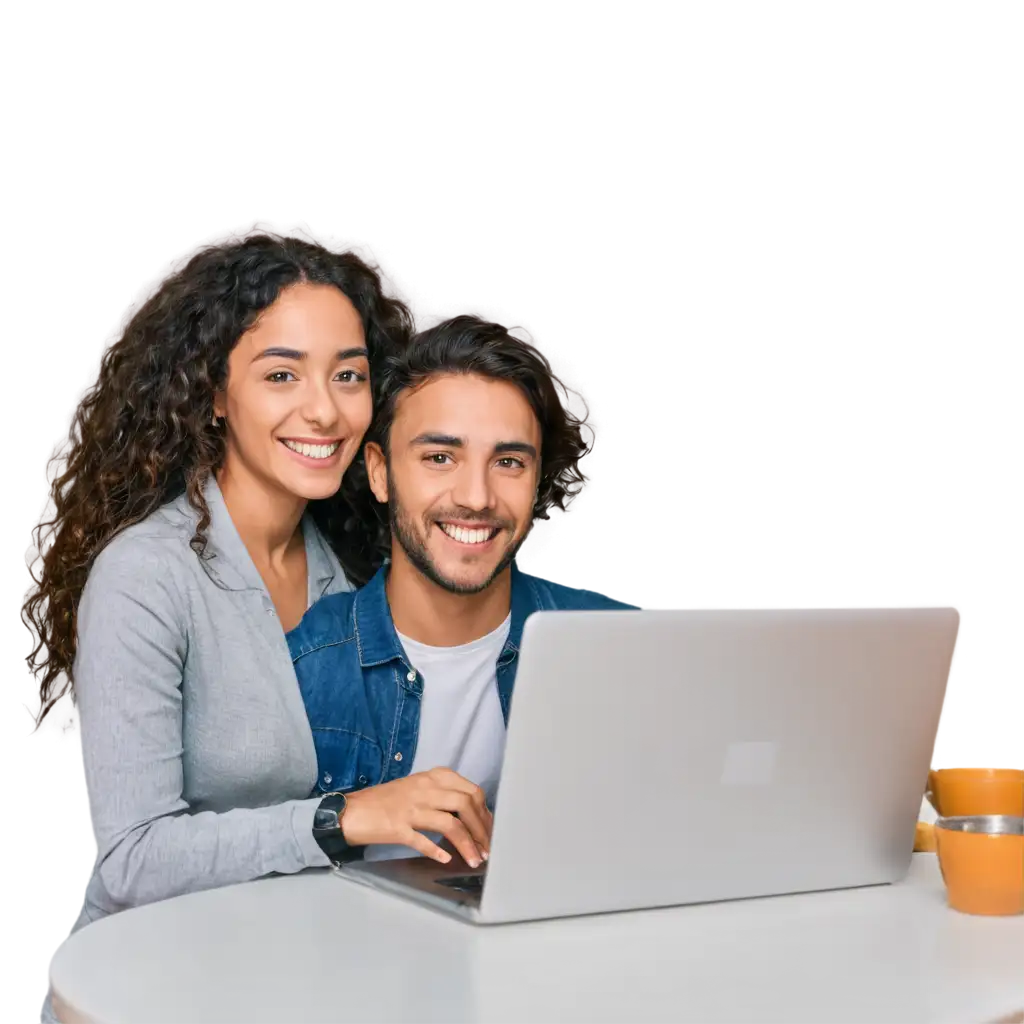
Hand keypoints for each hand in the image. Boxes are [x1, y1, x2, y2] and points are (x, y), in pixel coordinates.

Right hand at [341, 767, 492, 866]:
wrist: (352, 811)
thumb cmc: (387, 801)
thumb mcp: (418, 787)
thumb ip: (443, 794)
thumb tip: (471, 814)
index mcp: (432, 777)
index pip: (470, 791)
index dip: (485, 813)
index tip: (490, 829)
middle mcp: (423, 789)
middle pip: (465, 805)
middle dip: (481, 829)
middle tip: (487, 848)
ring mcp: (410, 808)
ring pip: (450, 824)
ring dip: (467, 844)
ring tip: (475, 859)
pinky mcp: (397, 828)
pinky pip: (422, 840)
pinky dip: (437, 851)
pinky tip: (446, 859)